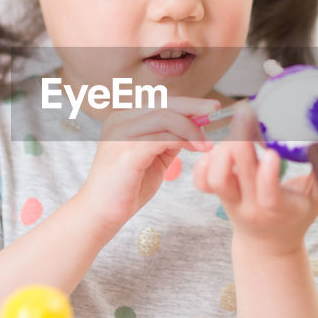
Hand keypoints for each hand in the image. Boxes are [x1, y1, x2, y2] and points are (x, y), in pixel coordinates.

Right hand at [76, 96, 216, 234]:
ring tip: (207, 144)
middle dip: (194, 107)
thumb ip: (169, 141)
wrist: (101, 214)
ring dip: (192, 129)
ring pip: (165, 117)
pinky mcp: (126, 151)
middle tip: (216, 110)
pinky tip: (196, 150)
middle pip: (164, 104)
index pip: (160, 103)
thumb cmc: (126, 189)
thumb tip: (194, 127)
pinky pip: (162, 137)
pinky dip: (183, 140)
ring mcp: (121, 134)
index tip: (211, 107)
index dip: (188, 103)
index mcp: (124, 119)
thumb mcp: (153, 158)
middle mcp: (120, 120)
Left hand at [193, 103, 317, 256]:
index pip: (268, 197)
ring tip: (236, 131)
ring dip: (220, 150)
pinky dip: (204, 160)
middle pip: (233, 178)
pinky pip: (201, 180)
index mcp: (278, 210)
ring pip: (214, 178)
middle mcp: (250, 207)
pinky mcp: (217, 197)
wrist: (268, 246)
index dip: (267, 175)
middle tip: (247, 112)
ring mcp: (230, 202)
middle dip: (238, 141)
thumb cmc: (295, 218)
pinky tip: (220, 145)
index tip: (272, 152)